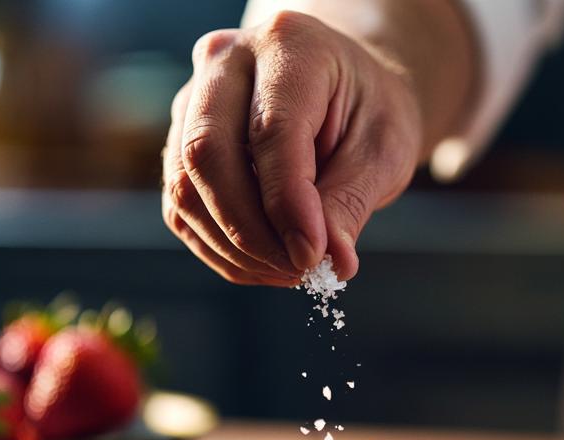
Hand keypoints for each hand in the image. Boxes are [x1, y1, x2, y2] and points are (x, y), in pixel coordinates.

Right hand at [161, 11, 425, 284]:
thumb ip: (352, 202)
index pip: (271, 132)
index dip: (288, 204)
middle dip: (251, 230)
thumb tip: (331, 262)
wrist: (347, 93)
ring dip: (236, 248)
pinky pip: (182, 209)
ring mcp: (192, 100)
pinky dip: (223, 250)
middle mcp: (225, 61)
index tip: (314, 257)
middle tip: (301, 269)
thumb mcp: (384, 150)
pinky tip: (268, 264)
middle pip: (207, 153)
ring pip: (185, 188)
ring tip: (293, 270)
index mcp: (288, 44)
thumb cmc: (370, 113)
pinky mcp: (179, 143)